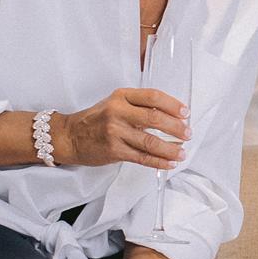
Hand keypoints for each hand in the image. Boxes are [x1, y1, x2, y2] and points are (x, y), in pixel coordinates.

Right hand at [55, 89, 189, 168]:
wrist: (70, 136)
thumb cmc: (97, 119)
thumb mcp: (115, 103)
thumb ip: (139, 105)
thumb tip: (172, 115)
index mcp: (121, 96)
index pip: (153, 97)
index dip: (173, 105)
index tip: (185, 113)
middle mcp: (118, 112)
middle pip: (155, 118)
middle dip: (176, 128)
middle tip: (188, 133)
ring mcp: (115, 132)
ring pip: (150, 142)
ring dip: (171, 149)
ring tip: (182, 152)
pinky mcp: (114, 151)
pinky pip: (142, 157)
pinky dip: (159, 161)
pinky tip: (169, 163)